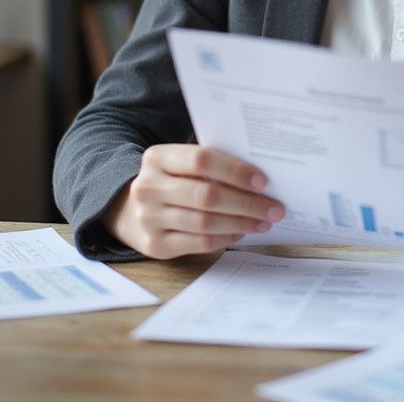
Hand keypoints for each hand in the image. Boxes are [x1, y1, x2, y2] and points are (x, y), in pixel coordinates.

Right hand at [101, 144, 284, 259]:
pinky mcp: (154, 245)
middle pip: (206, 195)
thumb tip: (259, 177)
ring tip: (264, 221)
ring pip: (205, 222)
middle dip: (246, 203)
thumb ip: (208, 164)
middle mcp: (148, 187)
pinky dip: (224, 237)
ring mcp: (148, 218)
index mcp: (157, 157)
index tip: (263, 180)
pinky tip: (241, 232)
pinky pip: (197, 242)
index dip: (234, 170)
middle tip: (275, 207)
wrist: (128, 209)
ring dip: (241, 223)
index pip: (201, 160)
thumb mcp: (178, 163)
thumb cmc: (170, 180)